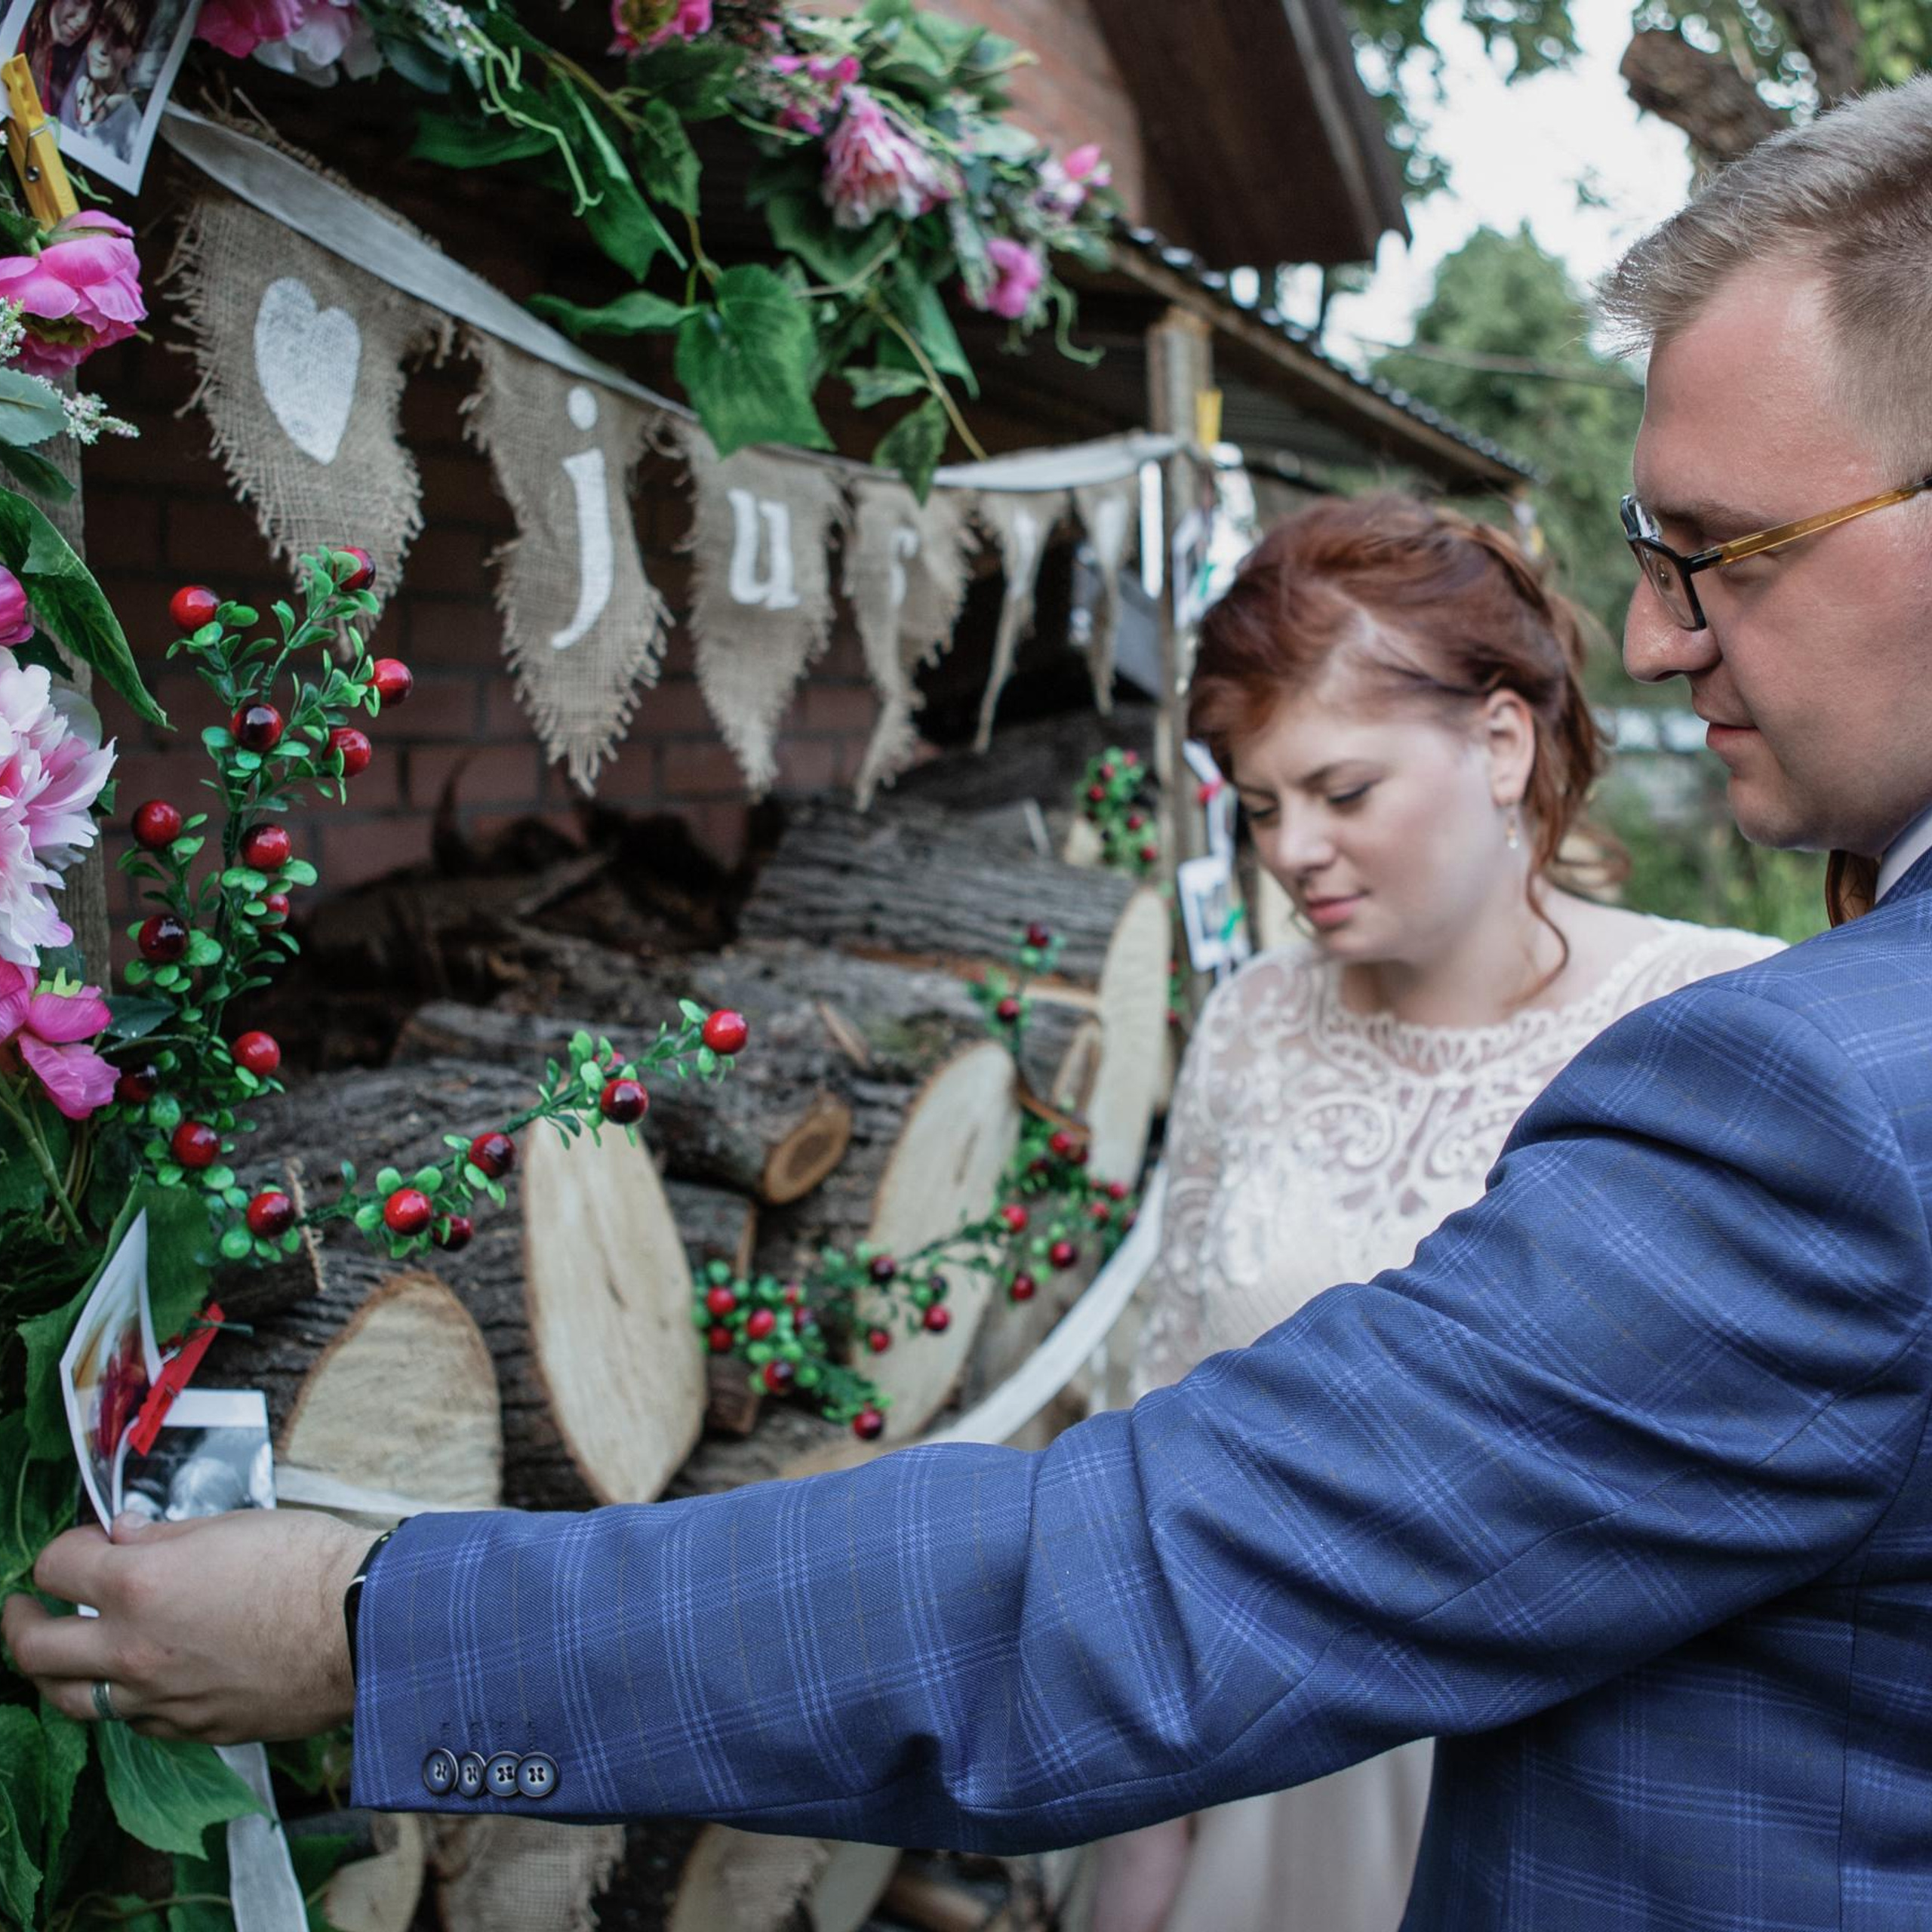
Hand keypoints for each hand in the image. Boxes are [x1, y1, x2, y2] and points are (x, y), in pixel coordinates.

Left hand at [2, 1508, 366, 1743]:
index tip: (84, 1544)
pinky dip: (121, 1698)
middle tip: (24, 1607)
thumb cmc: (310, 1565)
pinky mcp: (189, 1729)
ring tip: (62, 1655)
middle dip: (20, 1622)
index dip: (64, 1549)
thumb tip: (123, 1538)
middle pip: (33, 1649)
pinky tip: (139, 1677)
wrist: (365, 1627)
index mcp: (139, 1584)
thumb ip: (165, 1538)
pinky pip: (130, 1721)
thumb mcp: (233, 1525)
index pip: (56, 1566)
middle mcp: (132, 1649)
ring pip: (70, 1700)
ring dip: (56, 1673)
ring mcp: (157, 1699)